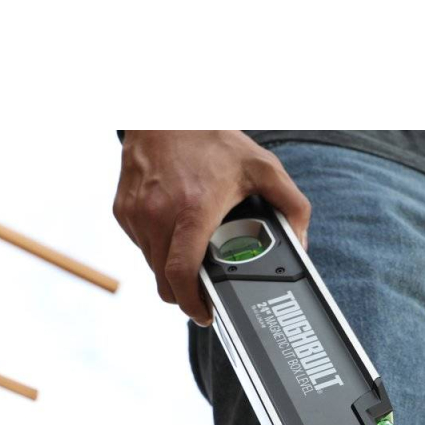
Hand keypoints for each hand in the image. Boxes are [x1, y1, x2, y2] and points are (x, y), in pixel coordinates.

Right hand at [112, 131, 311, 324]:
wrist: (164, 111)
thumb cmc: (212, 139)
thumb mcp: (263, 167)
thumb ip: (292, 206)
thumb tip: (301, 242)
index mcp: (193, 210)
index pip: (182, 274)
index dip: (191, 303)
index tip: (204, 314)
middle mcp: (159, 215)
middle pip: (165, 280)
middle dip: (184, 293)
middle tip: (203, 292)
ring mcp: (137, 214)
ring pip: (152, 265)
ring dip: (170, 270)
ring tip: (191, 255)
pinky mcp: (123, 210)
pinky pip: (140, 245)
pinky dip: (156, 247)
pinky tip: (174, 229)